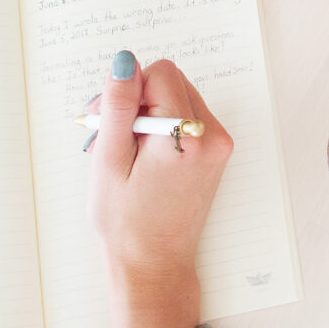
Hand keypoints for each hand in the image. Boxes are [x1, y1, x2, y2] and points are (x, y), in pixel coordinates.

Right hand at [86, 52, 233, 321]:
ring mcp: (219, 145)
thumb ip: (118, 106)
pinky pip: (187, 117)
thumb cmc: (126, 223)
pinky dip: (162, 126)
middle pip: (172, 81)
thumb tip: (125, 61)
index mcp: (188, 136)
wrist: (154, 266)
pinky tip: (143, 157)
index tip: (109, 122)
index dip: (129, 90)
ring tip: (126, 150)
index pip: (161, 74)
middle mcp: (213, 136)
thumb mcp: (110, 161)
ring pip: (179, 96)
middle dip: (137, 99)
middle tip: (109, 136)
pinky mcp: (217, 153)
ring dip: (148, 112)